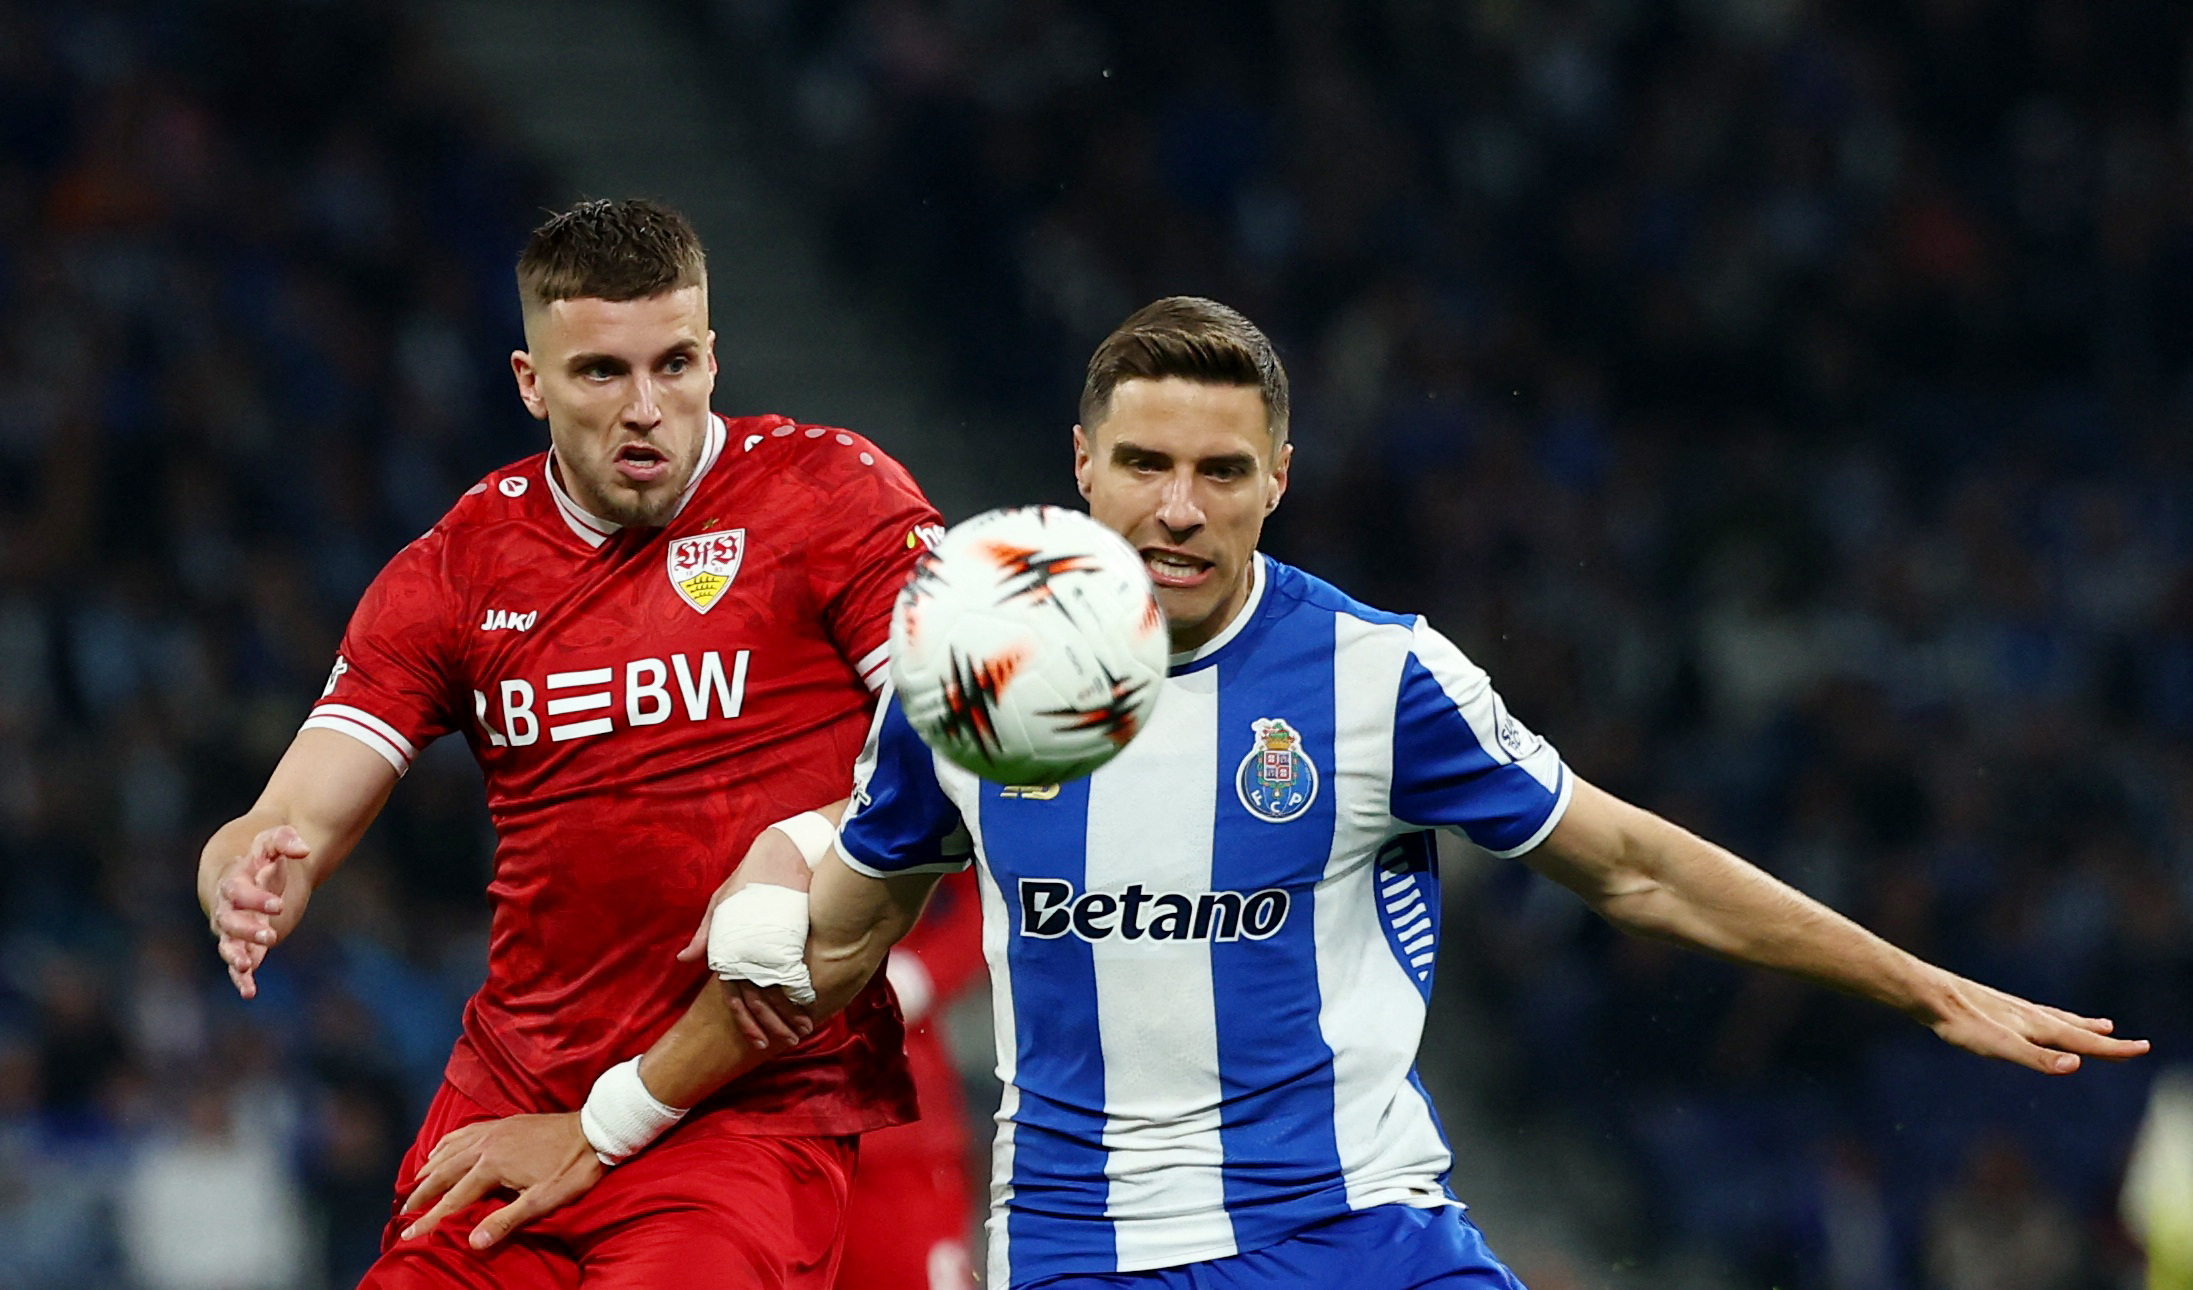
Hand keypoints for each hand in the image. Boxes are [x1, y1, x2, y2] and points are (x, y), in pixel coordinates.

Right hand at [206, 826, 313, 998]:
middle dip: (247, 930)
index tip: (280, 904)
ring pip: (229, 946)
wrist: (256, 874)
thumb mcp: (272, 842)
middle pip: (229, 921)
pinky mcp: (246, 946)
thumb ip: (285, 840)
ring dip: (236, 956)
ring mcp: (235, 930)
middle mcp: (229, 908)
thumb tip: (303, 848)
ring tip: (247, 966)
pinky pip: (238, 966)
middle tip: (271, 934)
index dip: (255, 899)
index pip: (236, 892)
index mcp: (233, 882)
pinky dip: (241, 979)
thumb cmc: (263, 858)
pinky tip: (249, 993)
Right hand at [399, 1112, 601, 1249]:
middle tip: (403, 1211)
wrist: (594, 1130)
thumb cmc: (571, 1169)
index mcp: (491, 1166)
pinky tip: (441, 1149)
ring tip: (414, 1183)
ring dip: (430, 1168)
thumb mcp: (542, 1201)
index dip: (428, 1219)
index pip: (452, 1199)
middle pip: (442, 1172)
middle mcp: (485, 1145)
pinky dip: (446, 1143)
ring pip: (450, 1149)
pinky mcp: (503, 1123)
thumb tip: (473, 1242)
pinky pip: (464, 1132)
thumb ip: (506, 1221)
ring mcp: (493, 1130)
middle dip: (421, 1193)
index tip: (406, 1235)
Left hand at [677, 828, 814, 1051]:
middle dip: (771, 1025)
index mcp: (727, 947)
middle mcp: (746, 953)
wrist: (785, 850)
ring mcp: (769, 948)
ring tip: (801, 1031)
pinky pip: (795, 976)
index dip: (747, 1021)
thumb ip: (707, 934)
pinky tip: (812, 1008)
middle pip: (757, 1000)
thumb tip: (684, 960)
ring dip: (788, 1015)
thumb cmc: (753, 875)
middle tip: (786, 1042)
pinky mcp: (792, 940)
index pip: (734, 995)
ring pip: (775, 993)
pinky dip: (802, 995)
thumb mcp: (724, 902)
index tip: (759, 1041)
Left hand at [1921, 972, 2149, 1073]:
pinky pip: (2035, 1014)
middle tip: (2132, 1043)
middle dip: (2104, 1039)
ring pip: (2057, 1019)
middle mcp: (2031, 1016)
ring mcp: (2015, 1010)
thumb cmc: (1964, 1024)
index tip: (2144, 1048)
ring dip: (2081, 1026)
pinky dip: (2052, 1019)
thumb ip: (2037, 1058)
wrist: (1931, 995)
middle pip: (2076, 1030)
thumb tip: (2077, 1065)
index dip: (2114, 1048)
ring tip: (2100, 1025)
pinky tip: (2040, 1019)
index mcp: (2038, 1027)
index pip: (2084, 1042)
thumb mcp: (2001, 1047)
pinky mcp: (1997, 1007)